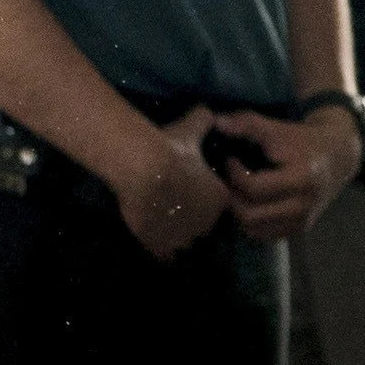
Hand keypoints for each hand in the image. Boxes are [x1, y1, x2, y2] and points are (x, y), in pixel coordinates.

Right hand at [123, 109, 234, 260]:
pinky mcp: (160, 244)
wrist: (145, 168)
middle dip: (190, 217)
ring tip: (160, 222)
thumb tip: (208, 111)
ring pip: (182, 239)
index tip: (187, 190)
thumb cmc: (171, 148)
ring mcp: (183, 235)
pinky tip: (150, 238)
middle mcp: (206, 221)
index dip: (201, 198)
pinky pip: (162, 252)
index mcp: (218, 198)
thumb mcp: (191, 128)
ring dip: (174, 233)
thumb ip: (203, 120)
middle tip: (172, 205)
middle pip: (201, 224)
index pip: (215, 204)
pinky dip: (158, 249)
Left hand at [209, 105, 359, 242]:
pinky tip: (250, 204)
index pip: (253, 188)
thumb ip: (248, 124)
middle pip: (250, 214)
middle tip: (228, 182)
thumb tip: (217, 122)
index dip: (234, 175)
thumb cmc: (304, 141)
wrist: (337, 158)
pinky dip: (251, 223)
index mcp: (301, 178)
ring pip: (254, 229)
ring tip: (237, 193)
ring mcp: (302, 221)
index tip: (230, 161)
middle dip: (232, 198)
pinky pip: (264, 235)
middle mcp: (303, 205)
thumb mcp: (278, 129)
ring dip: (238, 212)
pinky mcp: (299, 229)